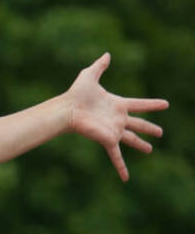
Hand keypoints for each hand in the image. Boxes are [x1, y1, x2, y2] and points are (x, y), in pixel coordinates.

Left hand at [66, 53, 167, 181]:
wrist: (68, 109)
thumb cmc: (77, 93)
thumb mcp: (90, 75)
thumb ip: (100, 66)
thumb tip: (107, 54)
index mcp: (117, 104)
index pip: (139, 104)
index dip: (151, 105)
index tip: (165, 104)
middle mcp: (118, 119)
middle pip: (138, 124)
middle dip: (149, 128)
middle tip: (160, 133)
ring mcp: (114, 131)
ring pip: (131, 139)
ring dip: (141, 145)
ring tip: (150, 150)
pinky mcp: (108, 140)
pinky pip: (116, 157)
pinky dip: (121, 168)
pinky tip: (125, 179)